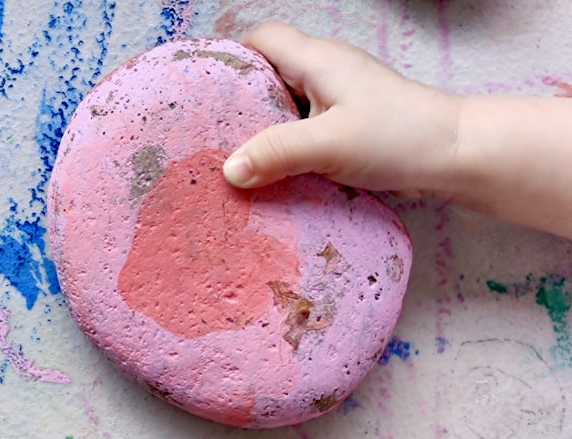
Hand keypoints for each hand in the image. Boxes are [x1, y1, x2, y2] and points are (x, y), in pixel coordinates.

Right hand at [223, 21, 461, 199]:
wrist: (459, 156)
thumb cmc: (399, 136)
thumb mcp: (330, 144)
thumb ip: (277, 154)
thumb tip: (228, 170)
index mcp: (317, 60)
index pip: (262, 39)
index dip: (230, 56)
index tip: (205, 90)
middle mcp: (326, 73)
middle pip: (268, 73)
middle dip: (239, 99)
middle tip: (210, 132)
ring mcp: (339, 100)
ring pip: (286, 104)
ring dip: (263, 128)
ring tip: (233, 156)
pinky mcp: (349, 126)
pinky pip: (304, 128)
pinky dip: (285, 146)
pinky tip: (273, 172)